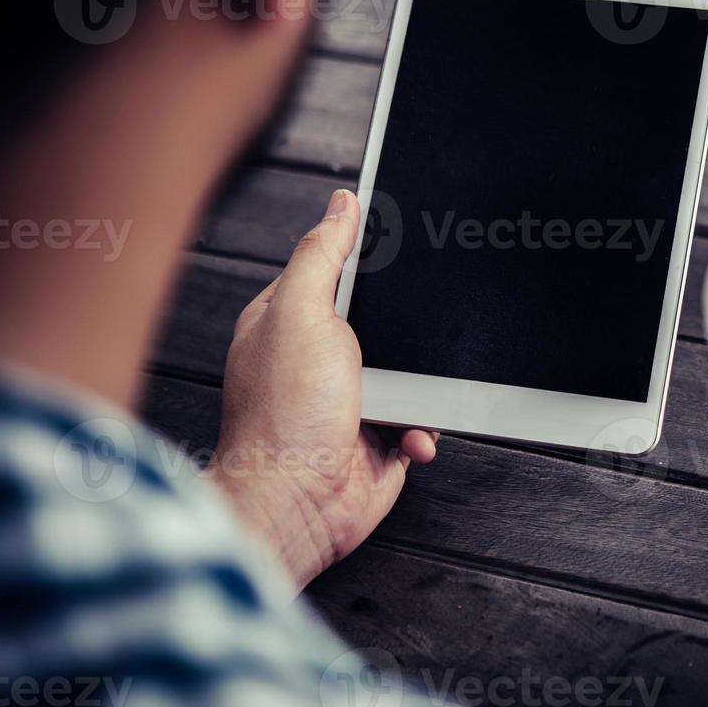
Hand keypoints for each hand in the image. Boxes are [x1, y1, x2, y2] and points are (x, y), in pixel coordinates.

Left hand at [211, 189, 437, 588]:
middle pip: (383, 319)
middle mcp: (317, 358)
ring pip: (410, 370)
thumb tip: (341, 203)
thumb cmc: (283, 416)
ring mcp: (349, 400)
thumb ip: (322, 254)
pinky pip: (421, 418)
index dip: (367, 254)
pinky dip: (423, 428)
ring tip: (408, 396)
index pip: (334, 268)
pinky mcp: (377, 437)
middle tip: (419, 329)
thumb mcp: (301, 312)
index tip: (403, 243)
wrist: (300, 502)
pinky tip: (409, 433)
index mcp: (289, 319)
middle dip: (407, 328)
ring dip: (420, 386)